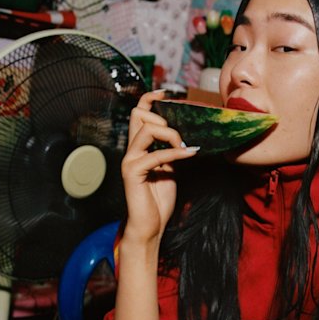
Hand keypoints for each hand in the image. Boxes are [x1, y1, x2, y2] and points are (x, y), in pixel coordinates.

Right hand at [121, 89, 198, 243]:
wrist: (150, 226)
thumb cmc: (159, 201)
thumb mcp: (171, 170)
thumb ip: (172, 151)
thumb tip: (184, 135)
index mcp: (139, 147)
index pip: (138, 113)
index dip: (150, 99)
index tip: (166, 93)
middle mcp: (131, 150)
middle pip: (139, 114)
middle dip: (164, 119)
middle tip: (181, 138)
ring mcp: (130, 160)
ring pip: (146, 129)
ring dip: (170, 134)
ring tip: (184, 148)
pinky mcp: (133, 172)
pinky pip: (155, 154)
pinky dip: (175, 153)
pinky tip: (189, 154)